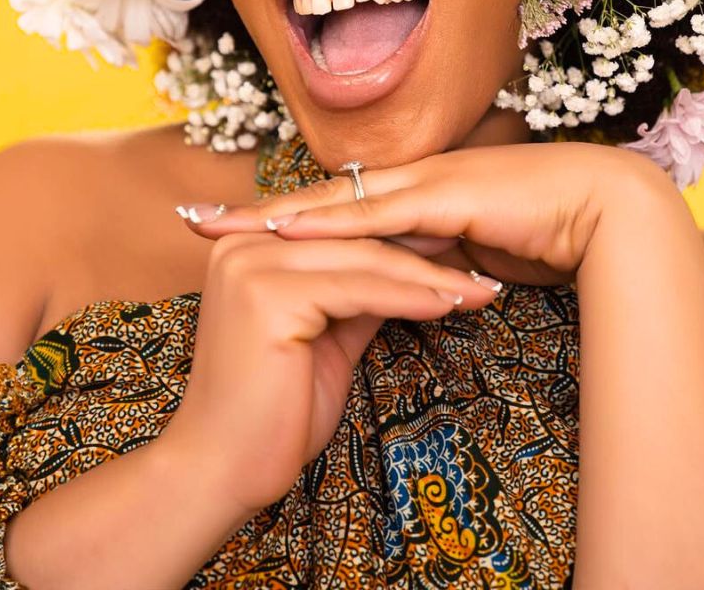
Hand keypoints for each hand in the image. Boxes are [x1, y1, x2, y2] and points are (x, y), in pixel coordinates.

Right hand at [159, 230, 501, 520]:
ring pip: (365, 263)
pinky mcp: (268, 294)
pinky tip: (451, 304)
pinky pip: (359, 290)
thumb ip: (356, 294)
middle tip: (482, 265)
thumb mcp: (327, 336)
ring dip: (430, 277)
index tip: (461, 246)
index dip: (405, 240)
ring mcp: (253, 264)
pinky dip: (411, 297)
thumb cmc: (274, 412)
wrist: (221, 470)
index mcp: (251, 242)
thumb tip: (408, 268)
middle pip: (358, 242)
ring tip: (479, 289)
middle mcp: (246, 242)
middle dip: (427, 256)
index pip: (345, 233)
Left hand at [179, 142, 670, 288]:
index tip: (234, 234)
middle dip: (258, 212)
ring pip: (336, 199)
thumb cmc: (549, 231)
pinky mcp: (448, 194)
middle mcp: (414, 178)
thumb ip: (440, 260)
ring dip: (277, 214)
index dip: (286, 218)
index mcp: (418, 192)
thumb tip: (415, 284)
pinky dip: (329, 220)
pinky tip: (289, 228)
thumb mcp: (478, 252)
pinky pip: (378, 210)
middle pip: (319, 197)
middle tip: (198, 224)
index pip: (338, 205)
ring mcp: (428, 181)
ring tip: (223, 229)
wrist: (608, 207)